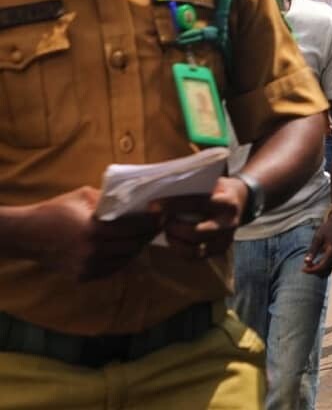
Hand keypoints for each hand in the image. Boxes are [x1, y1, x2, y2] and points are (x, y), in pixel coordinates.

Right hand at [26, 186, 161, 280]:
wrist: (27, 235)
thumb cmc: (55, 211)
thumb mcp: (84, 196)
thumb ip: (109, 198)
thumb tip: (133, 196)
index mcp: (94, 231)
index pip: (133, 228)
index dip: (151, 222)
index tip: (163, 214)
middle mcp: (92, 253)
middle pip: (133, 245)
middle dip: (148, 235)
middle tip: (160, 224)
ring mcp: (87, 268)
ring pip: (124, 260)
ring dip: (138, 248)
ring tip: (146, 235)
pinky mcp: (82, 277)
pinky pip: (111, 269)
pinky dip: (123, 259)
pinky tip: (129, 248)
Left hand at [157, 176, 246, 259]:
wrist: (242, 200)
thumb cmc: (221, 189)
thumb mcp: (214, 182)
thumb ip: (196, 187)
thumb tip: (164, 190)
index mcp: (228, 203)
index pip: (199, 203)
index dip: (174, 205)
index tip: (153, 206)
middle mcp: (229, 224)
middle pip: (196, 232)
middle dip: (174, 228)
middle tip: (161, 220)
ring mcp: (226, 240)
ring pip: (195, 250)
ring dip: (175, 241)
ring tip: (167, 230)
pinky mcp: (220, 250)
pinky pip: (196, 257)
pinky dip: (180, 250)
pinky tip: (174, 240)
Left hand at [303, 207, 331, 278]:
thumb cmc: (327, 229)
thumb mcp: (318, 237)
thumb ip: (312, 250)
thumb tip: (306, 262)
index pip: (321, 267)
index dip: (311, 270)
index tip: (302, 269)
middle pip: (324, 271)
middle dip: (314, 271)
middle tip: (304, 267)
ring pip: (327, 271)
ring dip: (317, 270)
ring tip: (309, 264)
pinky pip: (329, 267)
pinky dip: (321, 268)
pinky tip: (315, 263)